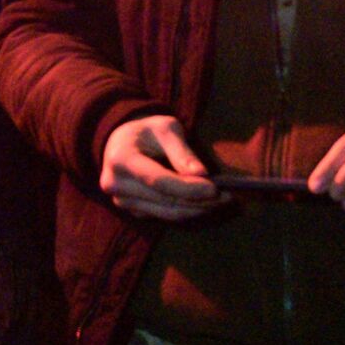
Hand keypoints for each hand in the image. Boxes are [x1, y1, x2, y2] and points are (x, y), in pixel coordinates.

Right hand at [100, 115, 227, 221]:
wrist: (121, 143)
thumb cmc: (147, 131)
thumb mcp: (165, 128)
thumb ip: (182, 151)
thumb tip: (202, 174)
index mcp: (121, 159)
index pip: (158, 181)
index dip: (188, 188)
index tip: (215, 189)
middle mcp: (116, 185)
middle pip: (165, 200)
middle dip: (199, 201)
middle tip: (228, 196)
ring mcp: (122, 201)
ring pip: (167, 213)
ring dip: (197, 209)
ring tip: (222, 201)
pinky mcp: (132, 211)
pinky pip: (165, 215)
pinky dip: (187, 211)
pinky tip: (204, 203)